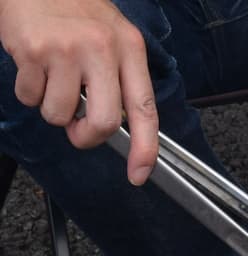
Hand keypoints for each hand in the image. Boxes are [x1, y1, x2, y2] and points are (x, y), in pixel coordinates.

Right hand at [0, 0, 157, 184]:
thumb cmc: (76, 10)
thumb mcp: (113, 36)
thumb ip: (119, 78)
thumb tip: (113, 125)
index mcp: (129, 49)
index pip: (145, 109)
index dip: (145, 148)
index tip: (139, 174)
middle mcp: (102, 51)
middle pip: (102, 123)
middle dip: (86, 137)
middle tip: (77, 128)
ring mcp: (66, 51)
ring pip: (60, 115)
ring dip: (52, 107)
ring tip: (52, 77)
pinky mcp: (33, 52)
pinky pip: (30, 98)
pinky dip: (29, 90)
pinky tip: (34, 64)